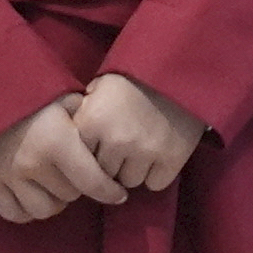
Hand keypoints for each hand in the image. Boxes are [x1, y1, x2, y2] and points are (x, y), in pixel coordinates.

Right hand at [0, 94, 130, 224]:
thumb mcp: (63, 95)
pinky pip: (16, 214)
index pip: (93, 182)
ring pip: (46, 210)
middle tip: (73, 170)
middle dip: (77, 185)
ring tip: (53, 182)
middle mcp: (33, 164)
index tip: (119, 194)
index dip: (111, 192)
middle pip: (71, 195)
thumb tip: (108, 137)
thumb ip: (86, 117)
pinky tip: (32, 192)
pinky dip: (27, 208)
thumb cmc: (29, 91)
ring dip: (54, 199)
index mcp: (56, 141)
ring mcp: (8, 177)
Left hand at [73, 71, 206, 192]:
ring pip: (130, 181)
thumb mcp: (100, 86)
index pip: (82, 159)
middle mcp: (116, 140)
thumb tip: (76, 139)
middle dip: (113, 163)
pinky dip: (156, 174)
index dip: (93, 151)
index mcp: (92, 121)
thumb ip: (85, 114)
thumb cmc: (133, 76)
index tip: (102, 143)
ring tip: (141, 149)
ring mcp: (145, 152)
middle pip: (105, 174)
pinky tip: (158, 155)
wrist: (176, 68)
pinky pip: (155, 184)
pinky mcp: (172, 159)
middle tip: (124, 145)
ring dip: (134, 169)